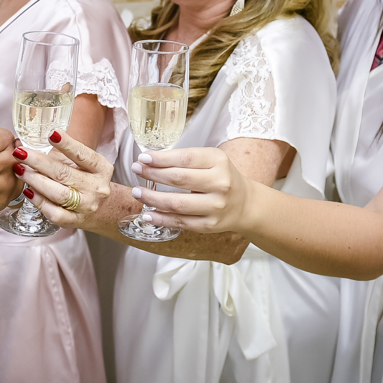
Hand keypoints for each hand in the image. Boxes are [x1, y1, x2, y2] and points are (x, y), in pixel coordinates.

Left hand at [14, 131, 112, 229]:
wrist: (98, 208)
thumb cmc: (83, 179)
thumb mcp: (80, 164)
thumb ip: (59, 155)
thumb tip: (26, 144)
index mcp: (100, 168)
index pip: (83, 154)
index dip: (68, 144)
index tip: (51, 134)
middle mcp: (96, 187)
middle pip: (64, 173)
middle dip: (38, 162)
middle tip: (20, 153)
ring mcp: (86, 206)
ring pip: (58, 194)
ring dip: (35, 180)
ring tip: (20, 170)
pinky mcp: (75, 221)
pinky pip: (54, 212)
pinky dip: (39, 201)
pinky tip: (28, 191)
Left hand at [129, 147, 250, 233]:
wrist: (245, 203)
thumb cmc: (222, 177)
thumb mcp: (212, 160)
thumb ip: (186, 159)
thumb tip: (151, 160)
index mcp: (218, 161)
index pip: (185, 158)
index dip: (161, 158)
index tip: (143, 158)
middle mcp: (220, 183)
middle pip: (179, 179)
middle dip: (152, 174)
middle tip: (137, 170)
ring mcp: (215, 206)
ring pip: (177, 203)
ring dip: (152, 197)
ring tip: (137, 192)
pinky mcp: (210, 224)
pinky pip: (181, 222)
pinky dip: (161, 219)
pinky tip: (148, 214)